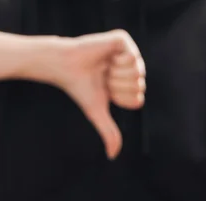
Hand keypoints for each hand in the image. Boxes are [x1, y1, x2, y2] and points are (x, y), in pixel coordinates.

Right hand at [51, 30, 145, 159]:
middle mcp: (130, 69)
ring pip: (138, 71)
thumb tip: (113, 156)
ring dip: (116, 74)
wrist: (65, 67)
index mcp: (128, 85)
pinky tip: (105, 57)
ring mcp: (127, 53)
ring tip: (103, 67)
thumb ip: (109, 133)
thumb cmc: (80, 88)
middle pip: (139, 86)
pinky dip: (116, 61)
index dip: (120, 99)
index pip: (138, 100)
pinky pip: (132, 56)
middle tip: (102, 78)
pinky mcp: (122, 39)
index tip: (105, 92)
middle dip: (118, 86)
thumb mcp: (97, 112)